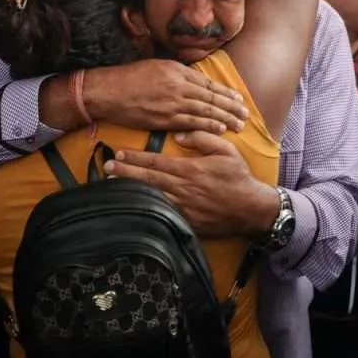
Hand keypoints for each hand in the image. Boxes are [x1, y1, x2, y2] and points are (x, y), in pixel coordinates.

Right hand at [83, 59, 249, 135]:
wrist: (107, 91)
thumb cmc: (128, 78)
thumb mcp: (155, 66)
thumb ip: (176, 74)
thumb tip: (194, 81)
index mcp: (176, 70)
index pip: (207, 83)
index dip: (224, 92)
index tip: (237, 98)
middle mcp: (177, 85)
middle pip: (211, 97)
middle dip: (230, 106)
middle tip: (245, 113)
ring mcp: (171, 102)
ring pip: (205, 110)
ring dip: (224, 117)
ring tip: (238, 123)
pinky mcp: (163, 119)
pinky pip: (191, 123)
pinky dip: (207, 126)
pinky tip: (220, 129)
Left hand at [103, 131, 279, 237]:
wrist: (251, 209)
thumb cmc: (238, 177)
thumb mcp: (226, 150)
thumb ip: (203, 138)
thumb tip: (180, 135)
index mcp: (190, 169)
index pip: (157, 161)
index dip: (136, 157)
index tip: (119, 153)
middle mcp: (183, 188)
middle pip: (148, 178)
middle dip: (125, 172)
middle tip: (107, 167)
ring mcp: (183, 207)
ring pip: (150, 196)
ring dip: (130, 190)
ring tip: (112, 184)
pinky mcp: (186, 222)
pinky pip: (161, 214)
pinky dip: (145, 208)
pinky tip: (132, 205)